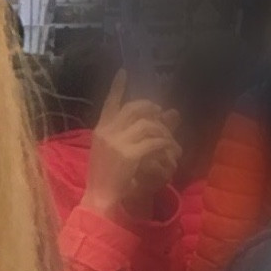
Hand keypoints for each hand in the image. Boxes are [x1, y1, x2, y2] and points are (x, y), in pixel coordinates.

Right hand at [83, 73, 179, 220]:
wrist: (99, 198)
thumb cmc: (106, 178)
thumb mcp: (114, 152)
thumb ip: (132, 134)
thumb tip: (159, 117)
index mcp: (100, 130)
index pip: (109, 103)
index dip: (118, 87)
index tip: (123, 72)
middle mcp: (106, 132)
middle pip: (134, 108)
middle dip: (152, 109)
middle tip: (161, 117)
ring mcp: (116, 142)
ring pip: (148, 124)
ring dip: (164, 131)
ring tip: (170, 142)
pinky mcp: (129, 154)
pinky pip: (155, 141)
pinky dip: (167, 144)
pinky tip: (171, 151)